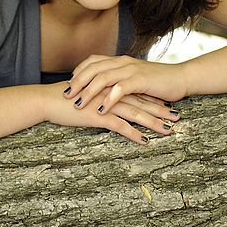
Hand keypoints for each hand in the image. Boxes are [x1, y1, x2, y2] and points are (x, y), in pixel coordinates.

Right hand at [45, 83, 176, 144]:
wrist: (49, 100)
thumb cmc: (68, 99)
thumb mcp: (90, 93)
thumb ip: (104, 94)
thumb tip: (114, 101)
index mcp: (112, 86)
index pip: (138, 92)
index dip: (155, 98)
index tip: (170, 105)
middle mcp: (113, 93)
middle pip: (142, 102)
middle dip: (161, 110)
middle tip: (177, 117)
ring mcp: (106, 104)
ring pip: (136, 113)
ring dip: (153, 123)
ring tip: (168, 131)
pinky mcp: (98, 115)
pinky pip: (120, 126)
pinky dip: (134, 133)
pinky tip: (145, 141)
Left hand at [65, 55, 187, 116]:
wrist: (181, 78)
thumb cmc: (159, 81)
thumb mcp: (136, 78)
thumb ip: (121, 79)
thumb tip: (105, 88)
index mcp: (121, 60)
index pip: (93, 61)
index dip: (79, 72)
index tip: (68, 83)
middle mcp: (123, 62)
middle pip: (93, 69)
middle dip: (77, 82)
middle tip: (65, 95)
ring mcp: (131, 70)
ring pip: (103, 78)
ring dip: (88, 92)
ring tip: (78, 104)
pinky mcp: (140, 81)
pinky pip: (119, 89)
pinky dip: (108, 99)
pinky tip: (100, 110)